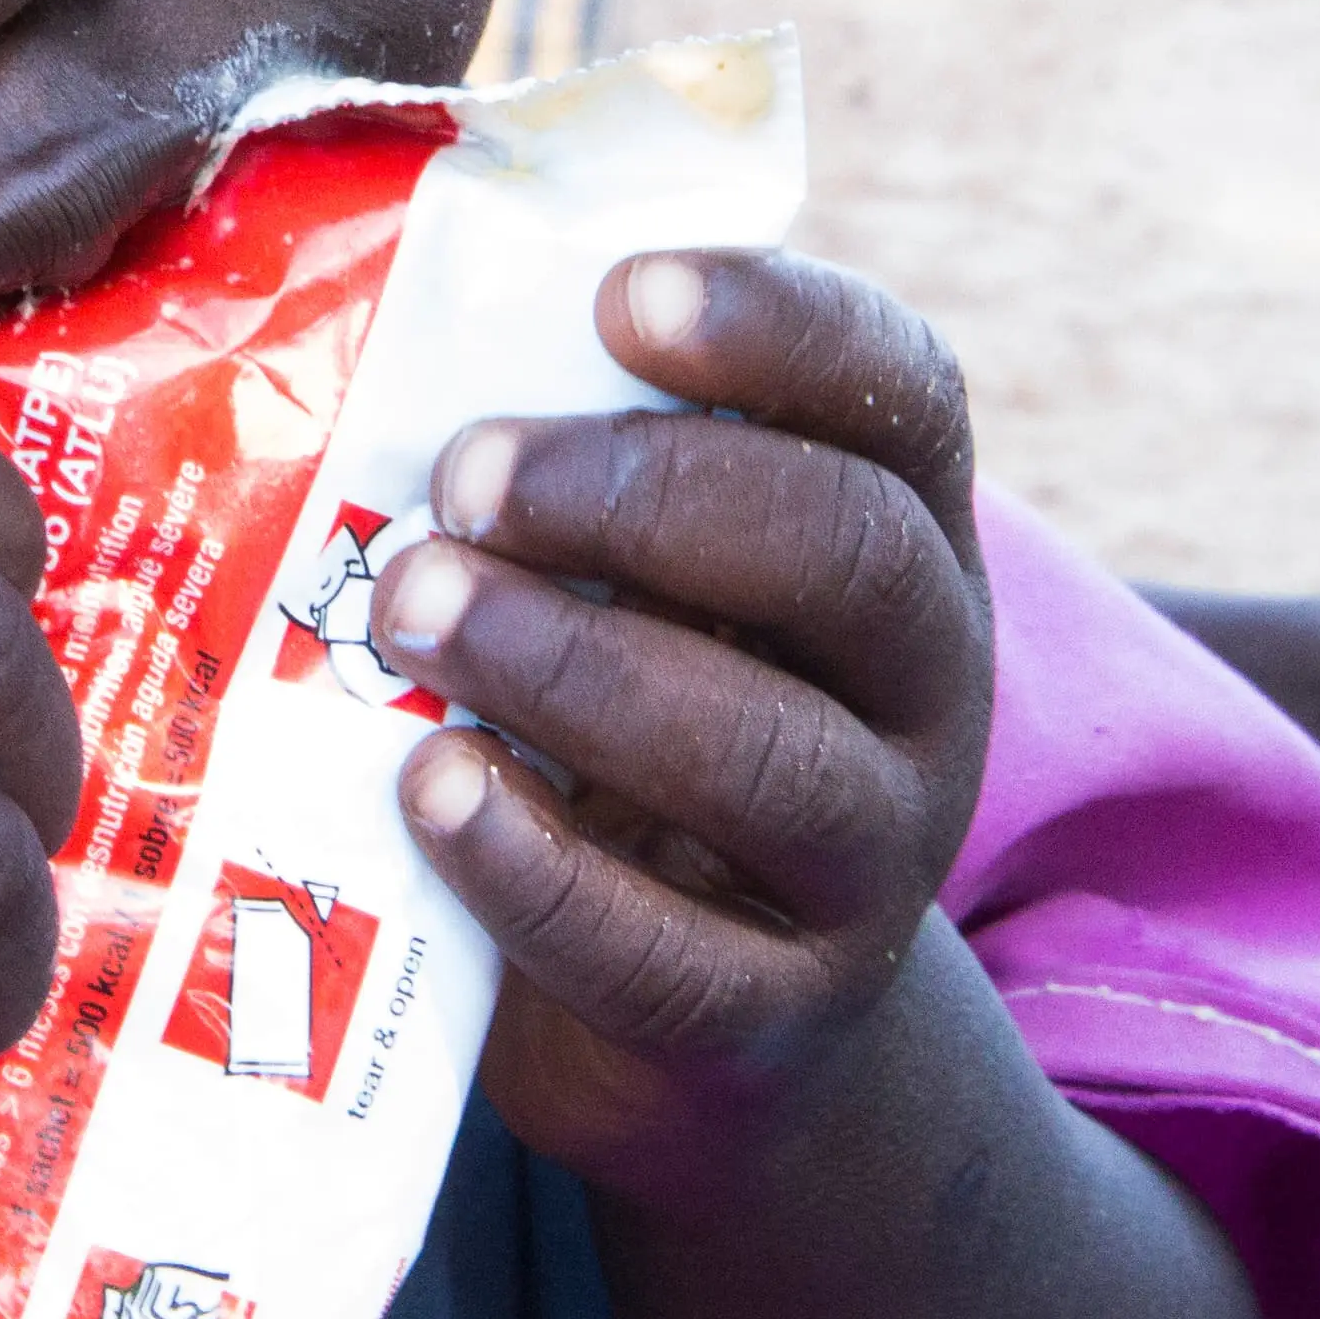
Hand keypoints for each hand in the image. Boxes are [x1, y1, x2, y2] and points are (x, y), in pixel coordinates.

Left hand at [367, 253, 1267, 1318]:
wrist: (715, 1021)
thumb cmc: (641, 721)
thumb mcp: (652, 583)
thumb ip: (584, 473)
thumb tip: (394, 333)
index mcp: (905, 536)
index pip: (899, 395)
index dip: (775, 327)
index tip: (618, 296)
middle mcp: (925, 689)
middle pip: (847, 555)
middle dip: (642, 495)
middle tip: (464, 476)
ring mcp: (869, 864)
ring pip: (767, 757)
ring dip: (573, 666)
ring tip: (411, 606)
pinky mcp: (770, 1021)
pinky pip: (667, 956)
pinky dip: (537, 867)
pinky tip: (430, 787)